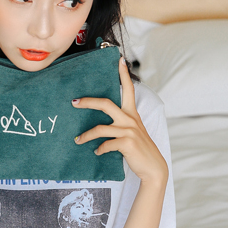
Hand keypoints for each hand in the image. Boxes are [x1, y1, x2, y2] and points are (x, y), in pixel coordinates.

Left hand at [72, 56, 167, 185]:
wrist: (153, 167)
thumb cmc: (140, 149)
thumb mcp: (133, 131)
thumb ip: (122, 123)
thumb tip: (104, 121)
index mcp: (132, 114)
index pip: (129, 89)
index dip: (123, 74)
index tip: (118, 59)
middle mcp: (130, 119)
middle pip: (105, 104)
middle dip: (88, 102)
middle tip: (74, 102)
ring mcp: (128, 131)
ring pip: (100, 128)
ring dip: (86, 135)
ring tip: (78, 140)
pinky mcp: (126, 143)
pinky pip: (105, 144)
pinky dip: (99, 149)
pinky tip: (96, 153)